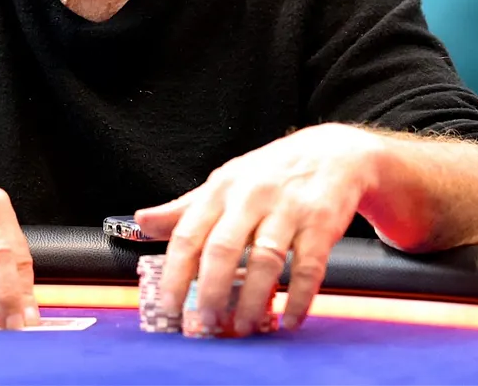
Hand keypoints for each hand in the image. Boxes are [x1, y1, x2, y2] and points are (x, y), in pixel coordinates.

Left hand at [135, 123, 381, 336]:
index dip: (175, 273)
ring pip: (264, 261)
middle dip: (209, 292)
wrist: (335, 151)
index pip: (190, 233)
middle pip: (223, 248)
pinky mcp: (321, 223)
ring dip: (251, 301)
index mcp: (223, 188)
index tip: (169, 305)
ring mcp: (289, 209)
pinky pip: (309, 268)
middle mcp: (252, 196)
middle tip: (203, 323)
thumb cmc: (273, 172)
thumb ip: (185, 207)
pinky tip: (290, 318)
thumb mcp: (226, 181)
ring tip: (242, 326)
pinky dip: (299, 299)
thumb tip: (142, 222)